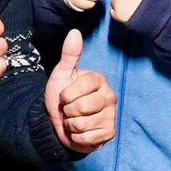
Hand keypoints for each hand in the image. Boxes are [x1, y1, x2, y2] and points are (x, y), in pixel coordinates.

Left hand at [45, 28, 116, 151]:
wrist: (60, 123)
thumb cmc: (62, 97)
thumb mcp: (62, 75)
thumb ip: (69, 55)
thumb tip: (74, 32)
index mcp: (99, 80)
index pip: (80, 88)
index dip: (66, 95)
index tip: (65, 96)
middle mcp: (110, 96)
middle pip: (81, 107)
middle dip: (68, 111)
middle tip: (70, 109)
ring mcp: (111, 115)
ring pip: (82, 124)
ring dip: (71, 125)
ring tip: (74, 120)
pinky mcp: (109, 133)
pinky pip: (87, 138)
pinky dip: (77, 138)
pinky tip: (80, 132)